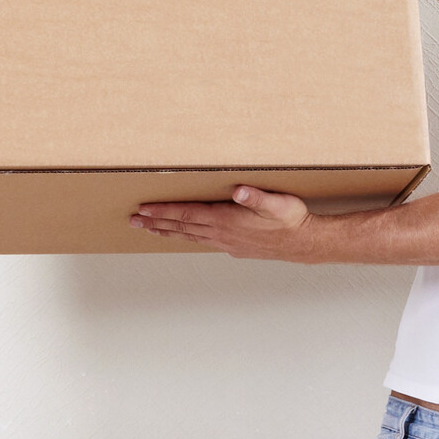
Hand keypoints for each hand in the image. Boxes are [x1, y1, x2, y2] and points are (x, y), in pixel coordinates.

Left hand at [129, 185, 317, 259]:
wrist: (304, 243)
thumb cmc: (291, 220)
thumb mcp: (278, 203)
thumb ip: (257, 196)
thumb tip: (240, 190)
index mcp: (225, 220)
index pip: (185, 215)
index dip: (162, 212)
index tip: (142, 210)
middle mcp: (221, 234)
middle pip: (180, 227)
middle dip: (155, 223)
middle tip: (134, 221)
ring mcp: (225, 243)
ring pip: (188, 236)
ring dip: (166, 232)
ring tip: (149, 229)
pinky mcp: (233, 247)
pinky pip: (201, 241)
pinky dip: (186, 237)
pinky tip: (183, 235)